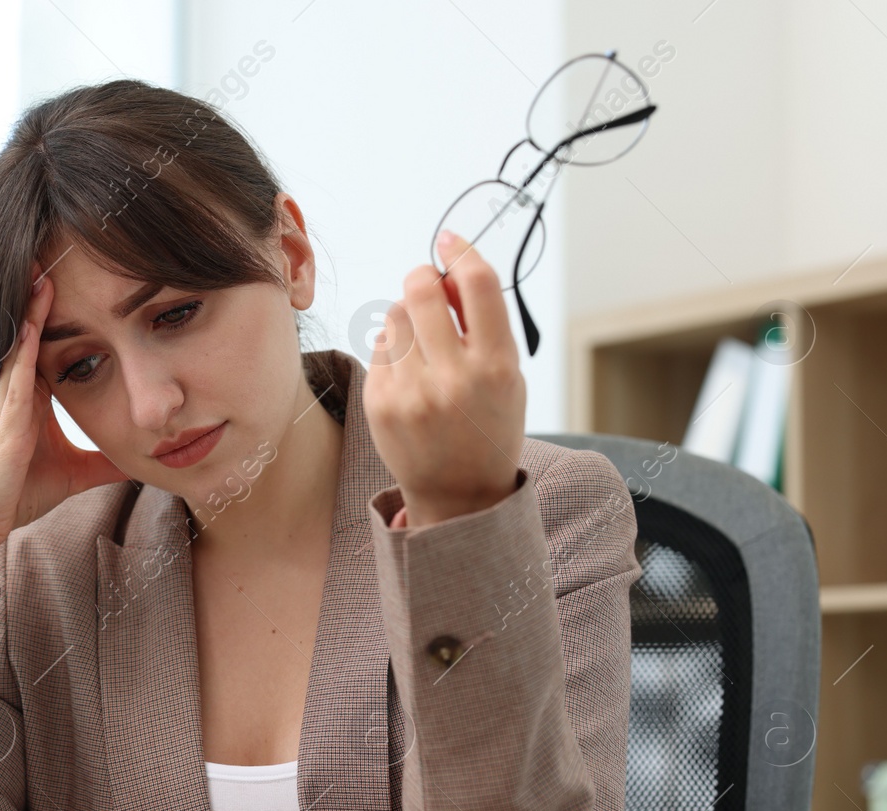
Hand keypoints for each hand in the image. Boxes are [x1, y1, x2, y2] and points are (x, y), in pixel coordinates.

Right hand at [0, 265, 127, 573]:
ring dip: (31, 311)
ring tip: (41, 272)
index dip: (61, 318)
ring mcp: (10, 405)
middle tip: (52, 257)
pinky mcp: (6, 421)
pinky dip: (25, 348)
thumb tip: (142, 460)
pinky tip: (32, 322)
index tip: (77, 286)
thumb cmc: (20, 496)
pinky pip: (17, 376)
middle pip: (32, 336)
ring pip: (22, 346)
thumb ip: (106, 463)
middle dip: (40, 301)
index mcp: (34, 402)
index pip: (50, 349)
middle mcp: (20, 395)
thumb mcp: (78, 474)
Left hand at [362, 230, 525, 525]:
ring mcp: (411, 392)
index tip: (449, 240)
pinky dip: (393, 349)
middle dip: (423, 279)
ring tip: (423, 347)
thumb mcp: (507, 377)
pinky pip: (379, 346)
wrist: (459, 494)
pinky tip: (409, 375)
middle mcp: (453, 378)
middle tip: (428, 289)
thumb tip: (447, 272)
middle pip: (422, 289)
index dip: (462, 251)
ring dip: (408, 317)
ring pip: (395, 314)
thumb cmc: (488, 426)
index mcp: (496, 368)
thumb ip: (484, 326)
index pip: (477, 284)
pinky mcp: (379, 402)